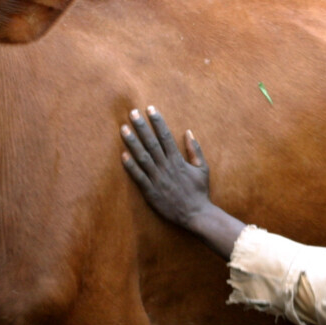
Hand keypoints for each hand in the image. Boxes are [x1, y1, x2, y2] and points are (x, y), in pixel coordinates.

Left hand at [120, 107, 209, 226]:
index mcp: (178, 160)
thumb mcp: (202, 168)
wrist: (196, 215)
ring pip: (143, 157)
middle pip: (152, 143)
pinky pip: (139, 177)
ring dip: (132, 142)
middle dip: (142, 127)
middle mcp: (166, 167)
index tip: (150, 109)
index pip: (165, 136)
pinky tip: (123, 154)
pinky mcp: (151, 192)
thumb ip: (194, 150)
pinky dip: (130, 166)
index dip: (157, 122)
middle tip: (132, 112)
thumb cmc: (199, 192)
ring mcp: (157, 179)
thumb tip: (189, 132)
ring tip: (123, 128)